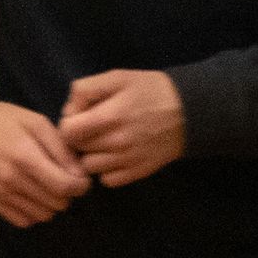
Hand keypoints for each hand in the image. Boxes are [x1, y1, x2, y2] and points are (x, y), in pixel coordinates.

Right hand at [0, 102, 91, 227]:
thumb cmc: (2, 120)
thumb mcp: (36, 122)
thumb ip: (60, 148)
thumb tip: (79, 175)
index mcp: (25, 157)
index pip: (65, 186)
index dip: (81, 185)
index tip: (81, 178)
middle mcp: (11, 180)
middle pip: (57, 203)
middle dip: (67, 193)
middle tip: (61, 178)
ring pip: (43, 215)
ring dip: (50, 203)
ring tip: (45, 186)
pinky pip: (23, 221)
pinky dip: (33, 212)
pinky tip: (30, 196)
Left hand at [58, 68, 184, 187]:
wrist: (189, 111)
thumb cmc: (149, 90)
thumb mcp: (117, 78)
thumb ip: (85, 90)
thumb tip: (68, 112)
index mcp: (110, 116)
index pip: (67, 131)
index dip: (68, 124)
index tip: (79, 119)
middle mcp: (118, 142)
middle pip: (77, 149)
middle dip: (80, 139)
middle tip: (93, 129)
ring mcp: (129, 160)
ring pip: (90, 167)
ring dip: (92, 156)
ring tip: (104, 143)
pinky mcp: (139, 172)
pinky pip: (108, 180)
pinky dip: (107, 171)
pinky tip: (114, 156)